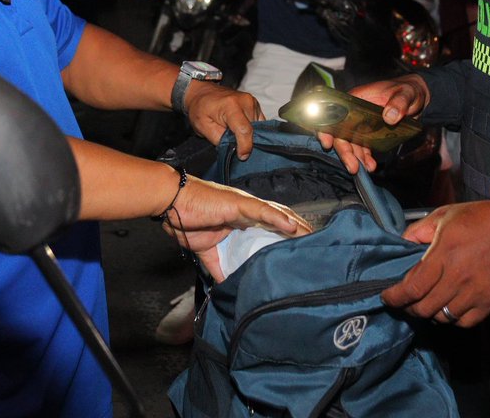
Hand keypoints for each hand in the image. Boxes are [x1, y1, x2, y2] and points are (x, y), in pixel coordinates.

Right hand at [161, 176, 311, 281]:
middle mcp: (247, 210)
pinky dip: (278, 217)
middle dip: (300, 230)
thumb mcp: (208, 253)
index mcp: (242, 220)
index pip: (271, 227)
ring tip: (312, 236)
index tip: (302, 249)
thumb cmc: (186, 220)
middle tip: (317, 244)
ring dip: (296, 224)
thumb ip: (219, 268)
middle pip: (281, 219)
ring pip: (277, 213)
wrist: (171, 204)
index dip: (287, 236)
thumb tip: (228, 286)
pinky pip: (262, 210)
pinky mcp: (237, 202)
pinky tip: (291, 226)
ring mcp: (244, 205)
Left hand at [185, 81, 264, 156]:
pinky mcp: (255, 104)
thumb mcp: (203, 127)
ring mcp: (252, 102)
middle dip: (244, 141)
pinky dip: (251, 129)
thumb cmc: (200, 107)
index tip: (241, 156)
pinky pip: (259, 122)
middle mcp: (246, 101)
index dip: (245, 146)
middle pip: (253, 130)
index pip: (244, 130)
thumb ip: (219, 139)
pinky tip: (239, 129)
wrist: (202, 92)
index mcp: (231, 105)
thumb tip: (234, 148)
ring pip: (258, 127)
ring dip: (248, 135)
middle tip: (231, 142)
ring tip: (233, 133)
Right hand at [316, 75, 430, 172]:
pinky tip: (370, 166)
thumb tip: (389, 117)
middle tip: (352, 166)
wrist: (416, 97)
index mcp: (356, 99)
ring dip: (354, 158)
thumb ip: (399, 103)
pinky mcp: (369, 134)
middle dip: (344, 151)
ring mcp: (361, 125)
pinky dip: (365, 158)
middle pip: (341, 133)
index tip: (327, 142)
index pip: (333, 113)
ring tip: (363, 170)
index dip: (327, 128)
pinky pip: (363, 148)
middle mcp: (354, 113)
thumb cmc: (407, 89)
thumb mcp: (406, 93)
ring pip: (351, 143)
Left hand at [382, 200, 489, 327]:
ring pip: (442, 317)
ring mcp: (475, 292)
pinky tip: (449, 307)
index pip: (412, 287)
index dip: (395, 297)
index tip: (387, 297)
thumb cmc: (484, 219)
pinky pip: (464, 322)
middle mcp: (458, 277)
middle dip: (408, 307)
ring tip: (427, 303)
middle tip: (405, 301)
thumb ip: (419, 230)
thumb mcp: (446, 214)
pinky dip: (452, 319)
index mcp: (444, 253)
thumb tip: (402, 244)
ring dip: (429, 313)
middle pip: (424, 307)